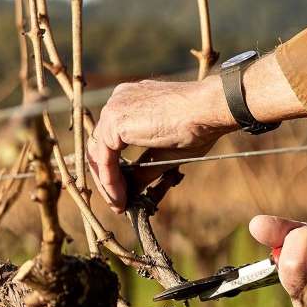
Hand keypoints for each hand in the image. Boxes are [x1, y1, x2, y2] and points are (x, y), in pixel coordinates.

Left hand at [87, 76, 232, 212]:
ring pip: (98, 154)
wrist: (209, 109)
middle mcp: (118, 101)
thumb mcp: (167, 153)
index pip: (110, 140)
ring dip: (107, 184)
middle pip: (99, 147)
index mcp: (131, 102)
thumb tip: (132, 191)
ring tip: (119, 205)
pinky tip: (120, 198)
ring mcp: (114, 109)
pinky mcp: (114, 120)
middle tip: (117, 203)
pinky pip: (104, 158)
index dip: (114, 169)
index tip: (124, 192)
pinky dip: (110, 181)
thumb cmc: (199, 126)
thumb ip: (145, 169)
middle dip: (106, 179)